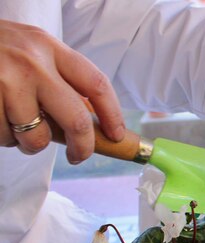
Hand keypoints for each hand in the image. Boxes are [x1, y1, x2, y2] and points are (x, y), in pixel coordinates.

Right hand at [0, 19, 124, 162]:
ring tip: (20, 127)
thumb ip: (59, 77)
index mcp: (50, 48)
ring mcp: (6, 82)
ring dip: (31, 144)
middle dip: (83, 147)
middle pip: (76, 120)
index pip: (96, 85)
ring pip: (36, 137)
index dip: (113, 115)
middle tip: (79, 156)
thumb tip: (91, 123)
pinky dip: (4, 138)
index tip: (117, 135)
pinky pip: (5, 138)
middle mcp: (32, 63)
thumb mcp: (32, 50)